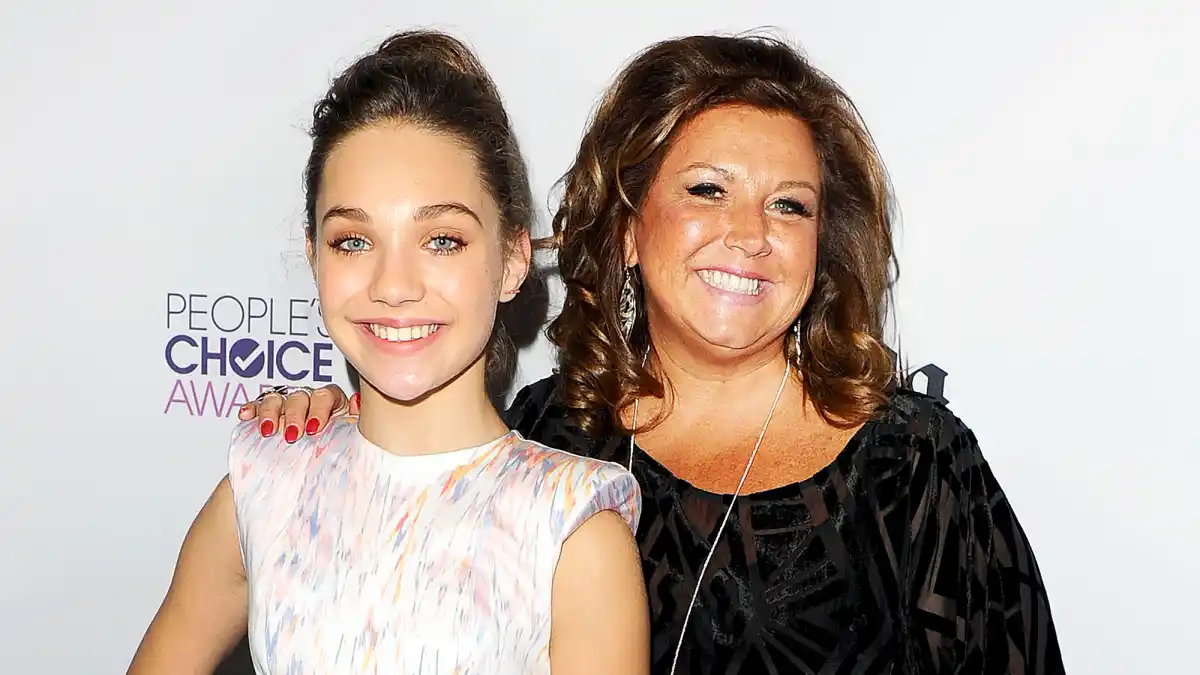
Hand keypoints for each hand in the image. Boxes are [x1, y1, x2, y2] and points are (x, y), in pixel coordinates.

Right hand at [237, 385, 357, 442]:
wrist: (313, 469)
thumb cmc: (334, 449)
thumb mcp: (350, 437)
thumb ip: (356, 421)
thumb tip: (358, 403)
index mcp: (331, 402)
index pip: (326, 396)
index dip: (319, 410)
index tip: (314, 429)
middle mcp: (308, 400)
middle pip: (300, 397)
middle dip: (295, 415)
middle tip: (292, 435)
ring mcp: (286, 406)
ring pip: (276, 398)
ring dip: (271, 413)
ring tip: (268, 431)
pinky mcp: (266, 415)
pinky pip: (256, 406)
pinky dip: (251, 409)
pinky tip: (246, 416)